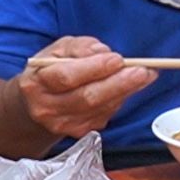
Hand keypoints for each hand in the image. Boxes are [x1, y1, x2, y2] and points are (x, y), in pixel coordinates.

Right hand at [15, 36, 155, 138]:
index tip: (117, 59)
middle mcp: (47, 108)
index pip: (66, 77)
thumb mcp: (58, 50)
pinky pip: (105, 115)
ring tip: (144, 76)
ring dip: (125, 91)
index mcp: (36, 83)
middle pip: (87, 97)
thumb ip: (80, 47)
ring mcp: (62, 124)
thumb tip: (102, 52)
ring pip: (100, 108)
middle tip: (142, 71)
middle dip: (119, 83)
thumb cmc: (49, 71)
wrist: (35, 104)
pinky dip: (119, 100)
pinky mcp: (78, 132)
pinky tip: (127, 88)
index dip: (94, 68)